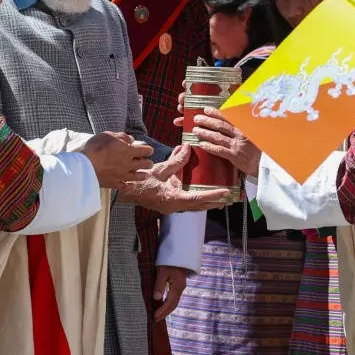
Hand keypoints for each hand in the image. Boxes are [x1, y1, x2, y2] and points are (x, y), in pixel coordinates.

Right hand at [77, 132, 153, 187]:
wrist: (83, 166)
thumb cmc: (95, 148)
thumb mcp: (108, 135)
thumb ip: (122, 137)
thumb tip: (131, 140)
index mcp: (128, 151)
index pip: (146, 150)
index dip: (149, 150)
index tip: (148, 150)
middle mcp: (128, 164)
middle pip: (146, 165)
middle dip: (149, 163)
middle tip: (147, 162)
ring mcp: (122, 175)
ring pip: (139, 177)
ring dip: (143, 175)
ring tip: (143, 174)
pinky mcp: (114, 183)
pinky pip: (126, 187)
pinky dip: (130, 186)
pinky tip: (131, 185)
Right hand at [120, 144, 236, 211]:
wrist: (123, 191)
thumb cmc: (138, 182)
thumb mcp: (158, 170)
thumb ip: (175, 161)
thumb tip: (187, 148)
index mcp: (171, 200)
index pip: (197, 199)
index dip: (212, 195)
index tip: (225, 192)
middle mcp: (174, 206)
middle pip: (200, 205)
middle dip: (216, 201)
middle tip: (231, 198)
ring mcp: (172, 205)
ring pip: (195, 204)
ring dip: (208, 200)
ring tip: (223, 196)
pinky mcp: (169, 202)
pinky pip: (186, 198)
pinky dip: (196, 194)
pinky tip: (203, 189)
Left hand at [153, 265, 187, 319]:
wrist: (179, 253)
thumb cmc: (169, 261)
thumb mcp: (162, 272)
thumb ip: (159, 285)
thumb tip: (156, 298)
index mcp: (177, 286)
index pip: (170, 303)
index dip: (162, 311)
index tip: (154, 316)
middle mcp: (180, 288)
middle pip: (173, 305)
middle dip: (164, 313)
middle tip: (155, 320)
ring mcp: (180, 287)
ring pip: (174, 302)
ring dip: (166, 309)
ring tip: (158, 315)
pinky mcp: (178, 285)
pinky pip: (174, 298)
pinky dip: (168, 304)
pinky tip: (162, 305)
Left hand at [189, 109, 261, 174]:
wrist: (266, 163)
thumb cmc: (260, 149)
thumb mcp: (254, 134)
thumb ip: (244, 127)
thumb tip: (232, 120)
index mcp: (244, 128)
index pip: (227, 118)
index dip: (216, 113)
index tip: (206, 109)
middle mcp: (240, 135)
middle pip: (220, 126)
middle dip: (207, 121)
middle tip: (197, 118)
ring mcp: (236, 146)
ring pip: (217, 137)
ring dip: (205, 133)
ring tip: (195, 130)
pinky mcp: (234, 156)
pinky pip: (219, 150)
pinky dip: (209, 147)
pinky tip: (201, 144)